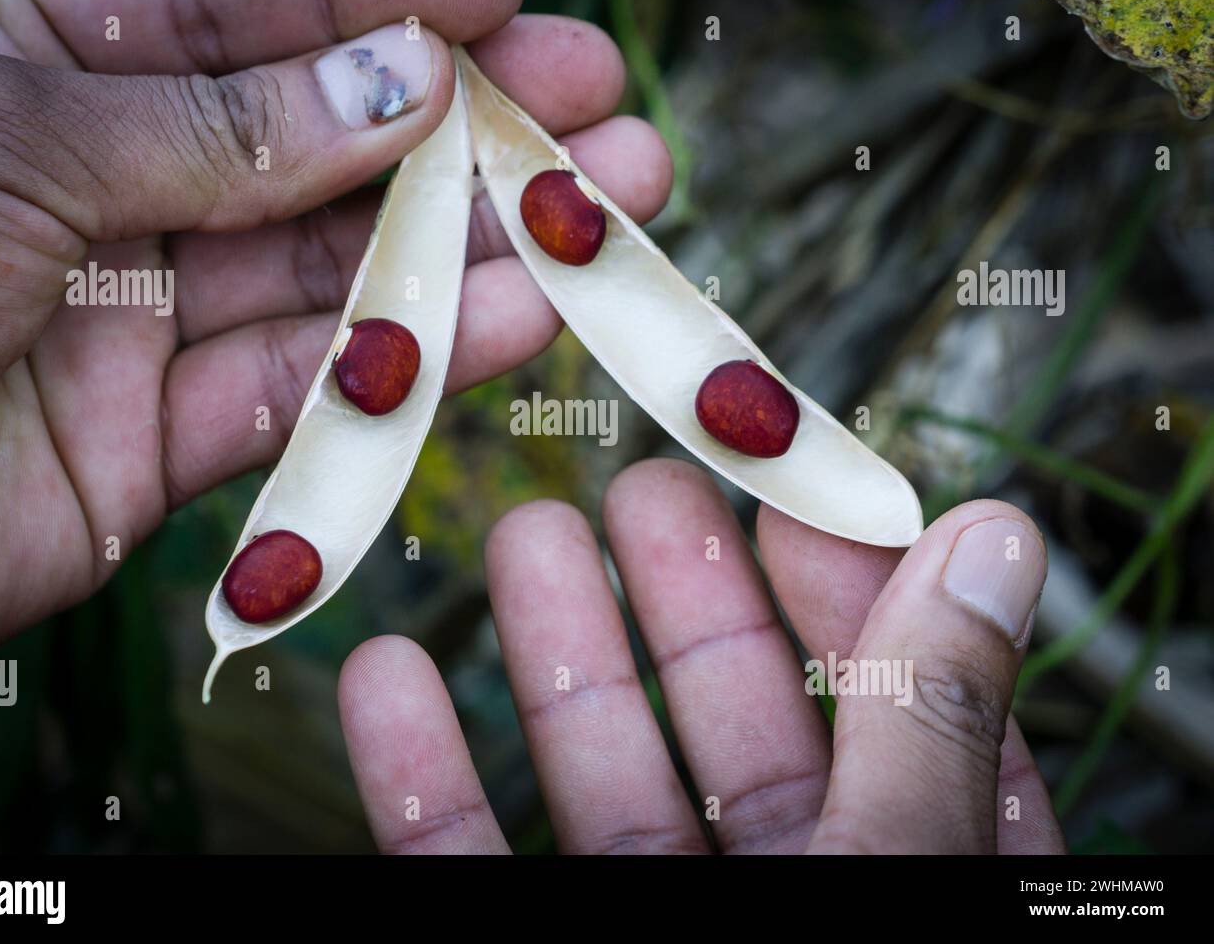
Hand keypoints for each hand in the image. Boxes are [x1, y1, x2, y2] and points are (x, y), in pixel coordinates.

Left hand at [0, 0, 671, 652]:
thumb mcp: (17, 144)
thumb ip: (221, 127)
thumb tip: (398, 86)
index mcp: (31, 46)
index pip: (238, 0)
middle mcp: (100, 172)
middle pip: (313, 134)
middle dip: (460, 118)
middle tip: (594, 102)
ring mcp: (137, 308)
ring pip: (331, 266)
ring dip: (472, 243)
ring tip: (602, 210)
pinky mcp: (160, 437)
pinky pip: (306, 387)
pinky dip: (413, 358)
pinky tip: (520, 316)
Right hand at [337, 458, 1066, 853]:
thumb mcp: (898, 877)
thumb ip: (930, 725)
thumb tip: (992, 540)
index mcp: (911, 874)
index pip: (901, 708)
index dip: (847, 584)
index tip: (789, 478)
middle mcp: (789, 898)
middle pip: (736, 722)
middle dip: (684, 591)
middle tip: (641, 474)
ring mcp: (651, 927)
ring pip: (599, 776)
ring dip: (553, 650)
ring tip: (519, 529)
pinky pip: (463, 864)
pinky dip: (418, 777)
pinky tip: (381, 678)